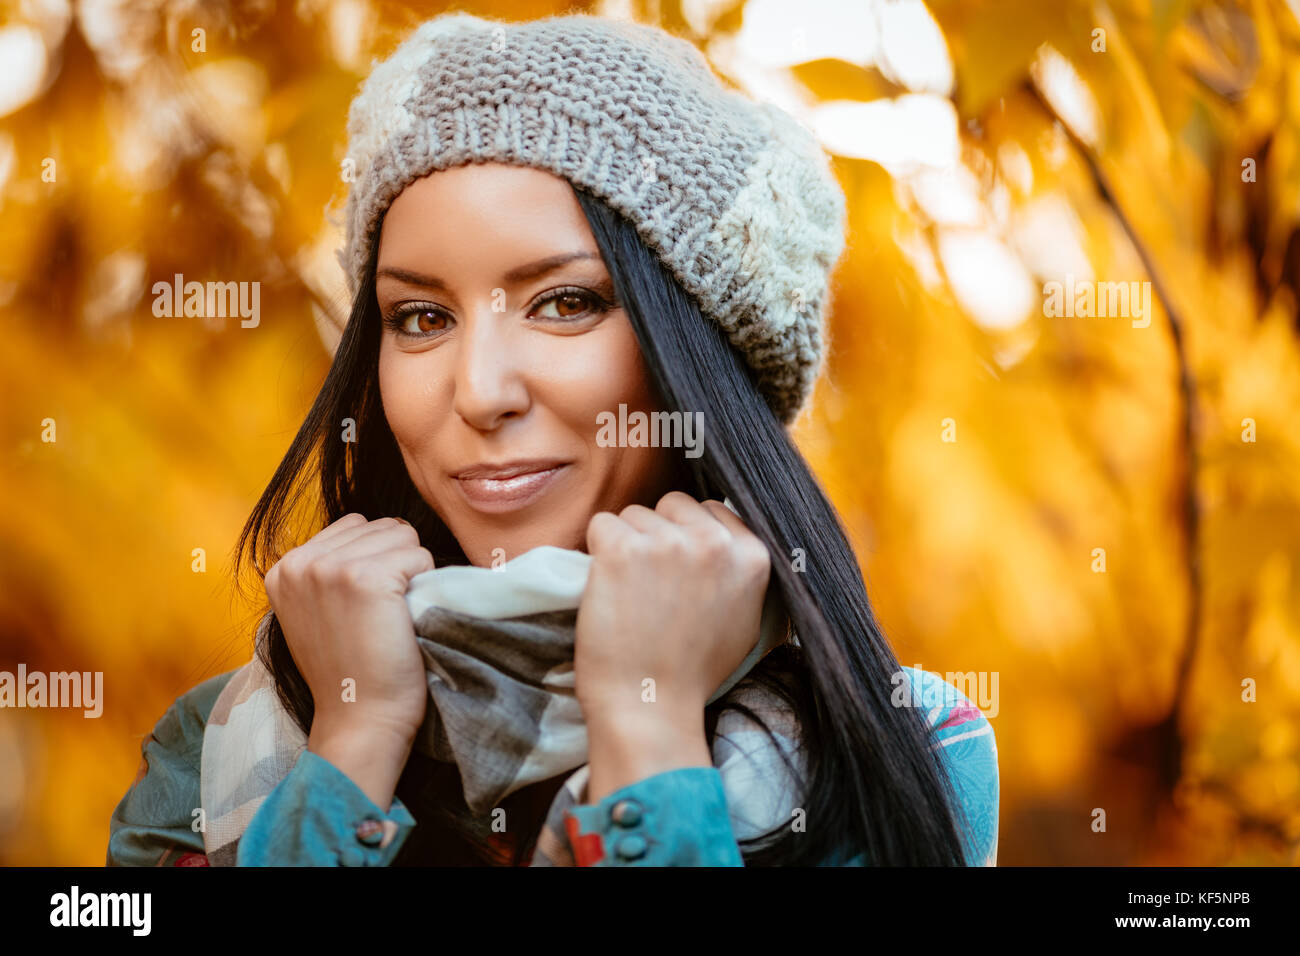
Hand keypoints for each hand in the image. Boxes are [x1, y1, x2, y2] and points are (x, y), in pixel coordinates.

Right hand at [264, 513, 433, 808]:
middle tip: (382, 613)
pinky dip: (424, 583)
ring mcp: (330, 568)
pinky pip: (419, 556)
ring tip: (391, 614)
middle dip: (395, 561)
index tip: (366, 606)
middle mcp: (301, 563)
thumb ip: (329, 572)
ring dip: (411, 570)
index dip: (376, 559)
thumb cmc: (350, 672)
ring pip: (403, 536)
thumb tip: (372, 532)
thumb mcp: (317, 613)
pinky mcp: (365, 578)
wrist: (359, 719)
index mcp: (284, 568)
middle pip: (380, 527)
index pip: (354, 526)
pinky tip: (403, 618)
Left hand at [574, 492, 771, 798]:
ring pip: (634, 515)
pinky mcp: (622, 550)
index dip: (688, 536)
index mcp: (752, 555)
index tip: (678, 571)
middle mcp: (714, 542)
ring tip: (632, 594)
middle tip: (652, 584)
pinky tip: (608, 589)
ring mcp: (667, 543)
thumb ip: (741, 572)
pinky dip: (597, 553)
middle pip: (671, 505)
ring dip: (627, 546)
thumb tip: (730, 540)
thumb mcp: (746, 619)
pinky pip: (601, 525)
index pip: (711, 510)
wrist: (649, 706)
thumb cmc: (693, 672)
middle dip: (658, 534)